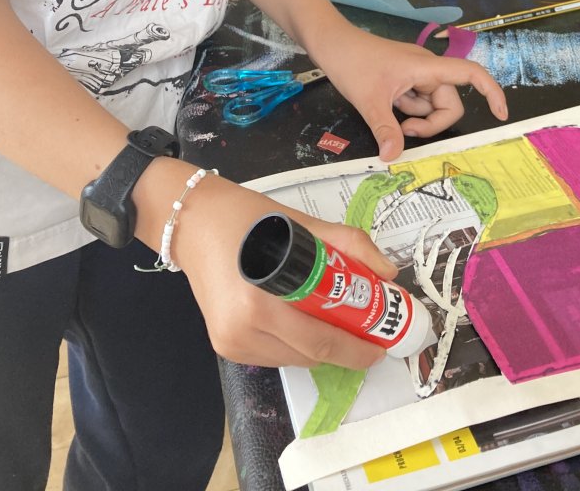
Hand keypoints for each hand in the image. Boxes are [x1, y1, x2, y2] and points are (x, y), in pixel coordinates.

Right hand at [170, 173, 398, 368]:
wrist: (192, 221)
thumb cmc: (248, 218)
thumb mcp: (302, 224)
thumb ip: (348, 245)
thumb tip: (387, 272)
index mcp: (260, 301)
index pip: (320, 340)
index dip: (356, 348)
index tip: (382, 345)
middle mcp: (242, 330)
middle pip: (310, 355)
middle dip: (345, 349)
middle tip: (368, 333)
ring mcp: (231, 343)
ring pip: (293, 360)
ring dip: (320, 348)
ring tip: (337, 322)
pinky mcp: (225, 347)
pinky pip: (273, 355)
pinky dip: (295, 344)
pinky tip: (303, 320)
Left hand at [313, 28, 507, 161]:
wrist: (331, 43)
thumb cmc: (353, 63)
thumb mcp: (369, 101)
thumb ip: (385, 130)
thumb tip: (394, 158)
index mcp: (427, 67)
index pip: (470, 74)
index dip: (491, 92)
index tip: (500, 114)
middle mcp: (426, 70)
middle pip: (449, 102)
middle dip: (432, 122)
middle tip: (404, 129)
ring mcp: (415, 75)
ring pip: (431, 105)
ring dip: (416, 118)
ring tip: (390, 116)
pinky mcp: (403, 80)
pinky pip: (416, 101)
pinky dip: (407, 112)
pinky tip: (387, 110)